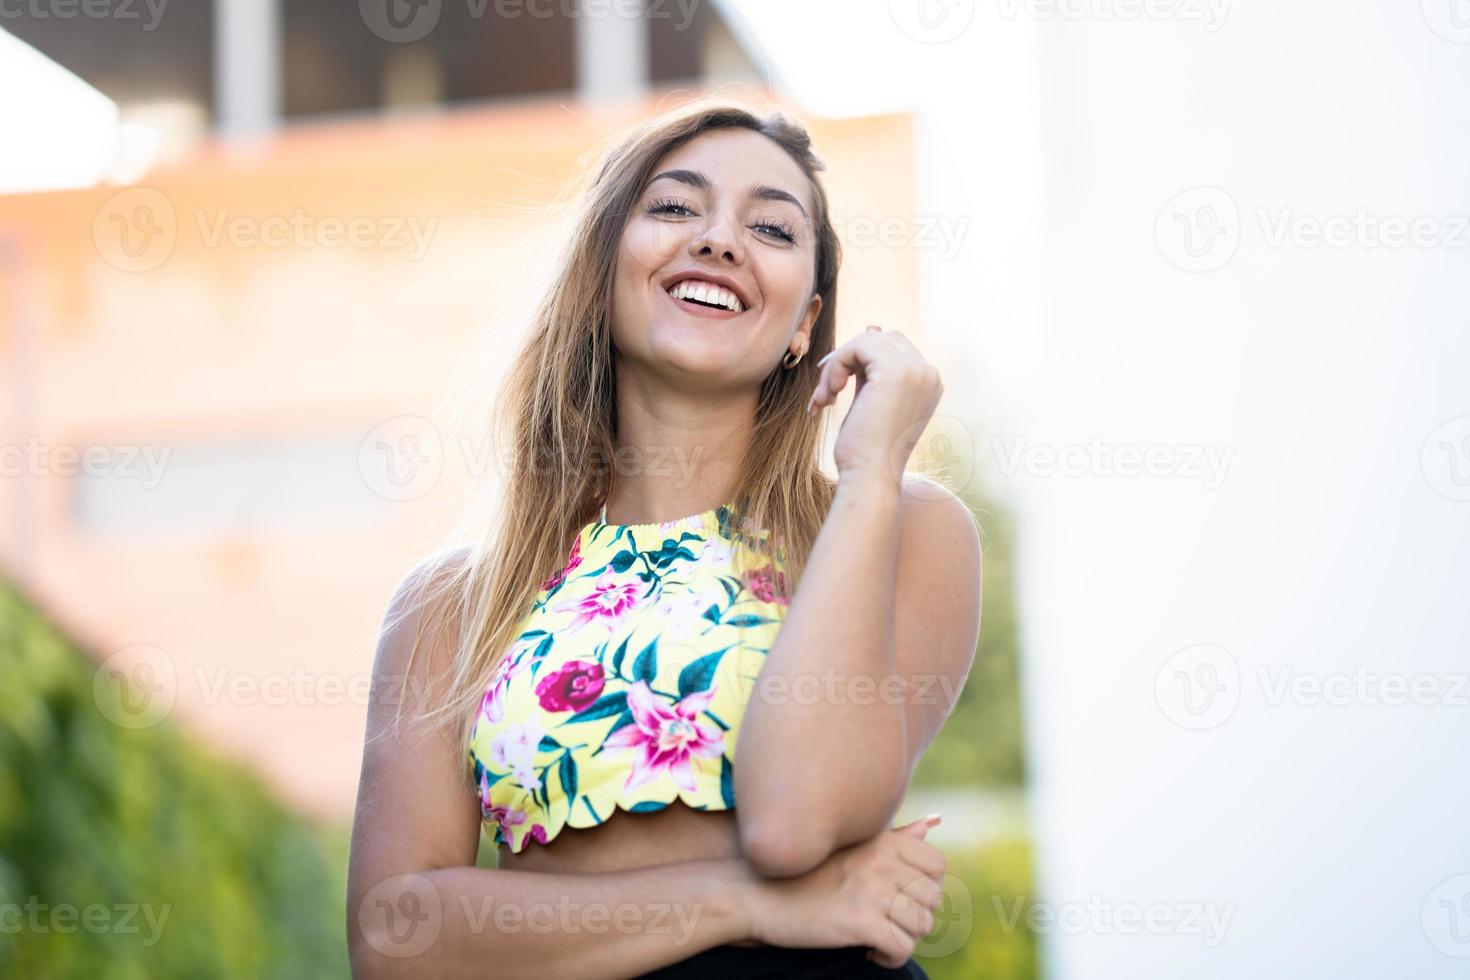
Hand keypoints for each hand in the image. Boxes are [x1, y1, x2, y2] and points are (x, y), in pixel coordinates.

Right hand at [745, 815, 946, 968]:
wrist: (758, 892)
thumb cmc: (805, 872)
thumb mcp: (852, 848)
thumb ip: (896, 838)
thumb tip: (933, 824)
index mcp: (883, 841)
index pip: (938, 865)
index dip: (925, 888)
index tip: (900, 899)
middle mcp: (883, 861)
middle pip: (933, 899)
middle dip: (914, 916)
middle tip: (886, 921)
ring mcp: (872, 890)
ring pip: (922, 926)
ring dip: (902, 938)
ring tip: (876, 936)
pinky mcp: (860, 922)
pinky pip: (902, 949)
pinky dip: (890, 958)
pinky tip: (869, 951)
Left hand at [807, 326, 942, 487]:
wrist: (870, 477)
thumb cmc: (866, 450)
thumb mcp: (872, 400)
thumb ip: (872, 369)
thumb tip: (871, 328)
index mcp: (928, 383)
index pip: (893, 347)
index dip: (859, 360)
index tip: (835, 386)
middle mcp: (928, 374)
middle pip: (881, 338)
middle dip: (848, 359)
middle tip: (828, 391)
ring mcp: (916, 371)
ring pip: (865, 341)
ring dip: (836, 365)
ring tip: (826, 397)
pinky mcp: (895, 372)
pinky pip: (855, 348)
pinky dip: (835, 366)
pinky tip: (830, 394)